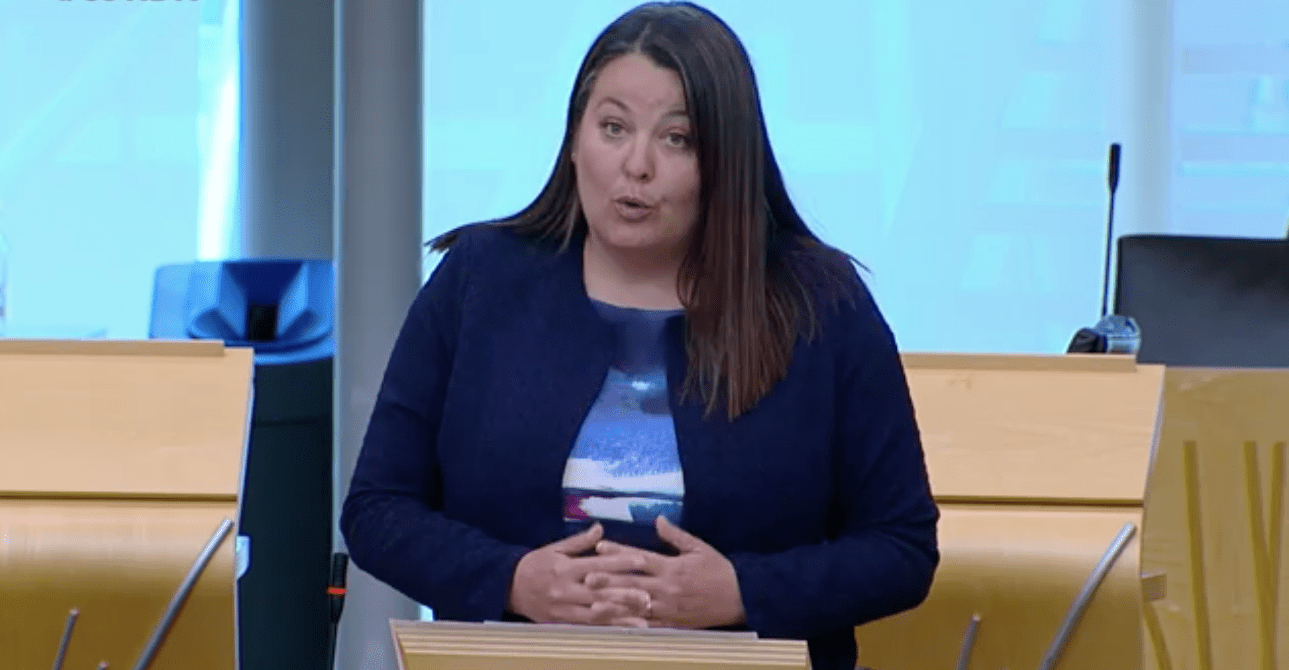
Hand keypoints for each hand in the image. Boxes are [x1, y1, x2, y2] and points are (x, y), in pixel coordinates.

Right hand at [508, 523, 653, 626]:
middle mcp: (567, 589)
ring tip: (643, 618)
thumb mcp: (555, 548)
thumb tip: (600, 528)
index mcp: (566, 568)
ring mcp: (565, 608)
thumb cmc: (536, 564)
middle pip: (600, 592)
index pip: (597, 565)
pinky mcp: (563, 622)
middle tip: (649, 595)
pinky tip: (623, 629)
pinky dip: (607, 627)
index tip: (641, 560)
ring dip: (621, 616)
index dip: (620, 562)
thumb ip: (579, 541)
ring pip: (597, 613)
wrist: (508, 586)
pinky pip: (588, 626)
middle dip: (625, 594)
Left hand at [585, 517, 745, 629]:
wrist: (740, 597)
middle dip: (608, 580)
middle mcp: (667, 588)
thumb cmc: (719, 570)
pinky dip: (631, 624)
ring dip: (614, 605)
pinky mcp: (672, 623)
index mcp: (672, 567)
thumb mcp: (700, 548)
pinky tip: (616, 624)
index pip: (640, 558)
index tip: (600, 547)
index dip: (619, 552)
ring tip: (593, 605)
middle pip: (632, 583)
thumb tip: (658, 519)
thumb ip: (676, 536)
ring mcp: (668, 608)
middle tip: (586, 577)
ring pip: (636, 606)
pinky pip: (648, 624)